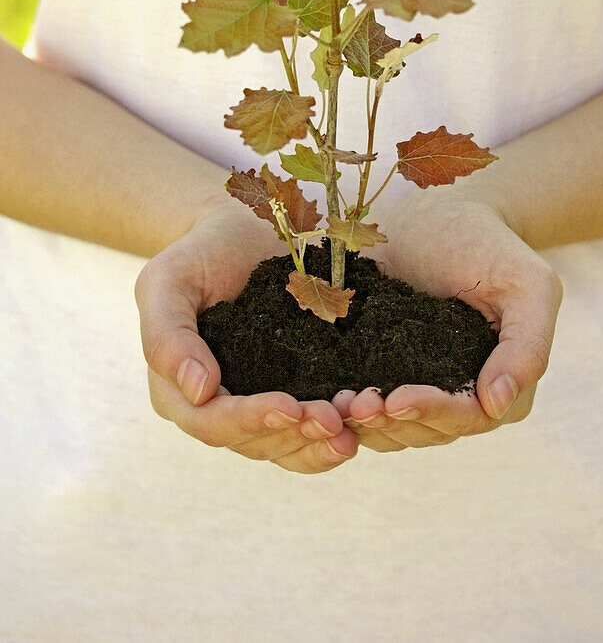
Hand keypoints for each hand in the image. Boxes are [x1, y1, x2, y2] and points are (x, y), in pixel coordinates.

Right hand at [134, 195, 358, 473]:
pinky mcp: (291, 394)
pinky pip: (307, 433)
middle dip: (294, 434)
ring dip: (317, 445)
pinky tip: (358, 429)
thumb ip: (168, 335)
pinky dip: (331, 436)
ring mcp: (253, 406)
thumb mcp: (169, 280)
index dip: (251, 419)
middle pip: (253, 442)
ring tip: (350, 432)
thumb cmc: (200, 252)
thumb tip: (199, 392)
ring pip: (284, 447)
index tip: (291, 404)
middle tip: (334, 419)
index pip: (212, 421)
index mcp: (176, 389)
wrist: (242, 230)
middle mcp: (213, 408)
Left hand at [332, 186, 561, 451]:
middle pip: (429, 430)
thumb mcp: (526, 283)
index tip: (394, 400)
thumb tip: (497, 405)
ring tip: (333, 403)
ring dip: (365, 423)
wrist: (440, 213)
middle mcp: (468, 397)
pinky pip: (371, 406)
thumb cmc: (488, 243)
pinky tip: (324, 394)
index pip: (470, 416)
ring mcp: (426, 388)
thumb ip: (527, 344)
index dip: (432, 412)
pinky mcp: (388, 373)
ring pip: (396, 429)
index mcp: (507, 383)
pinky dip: (347, 407)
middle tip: (352, 405)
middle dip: (391, 421)